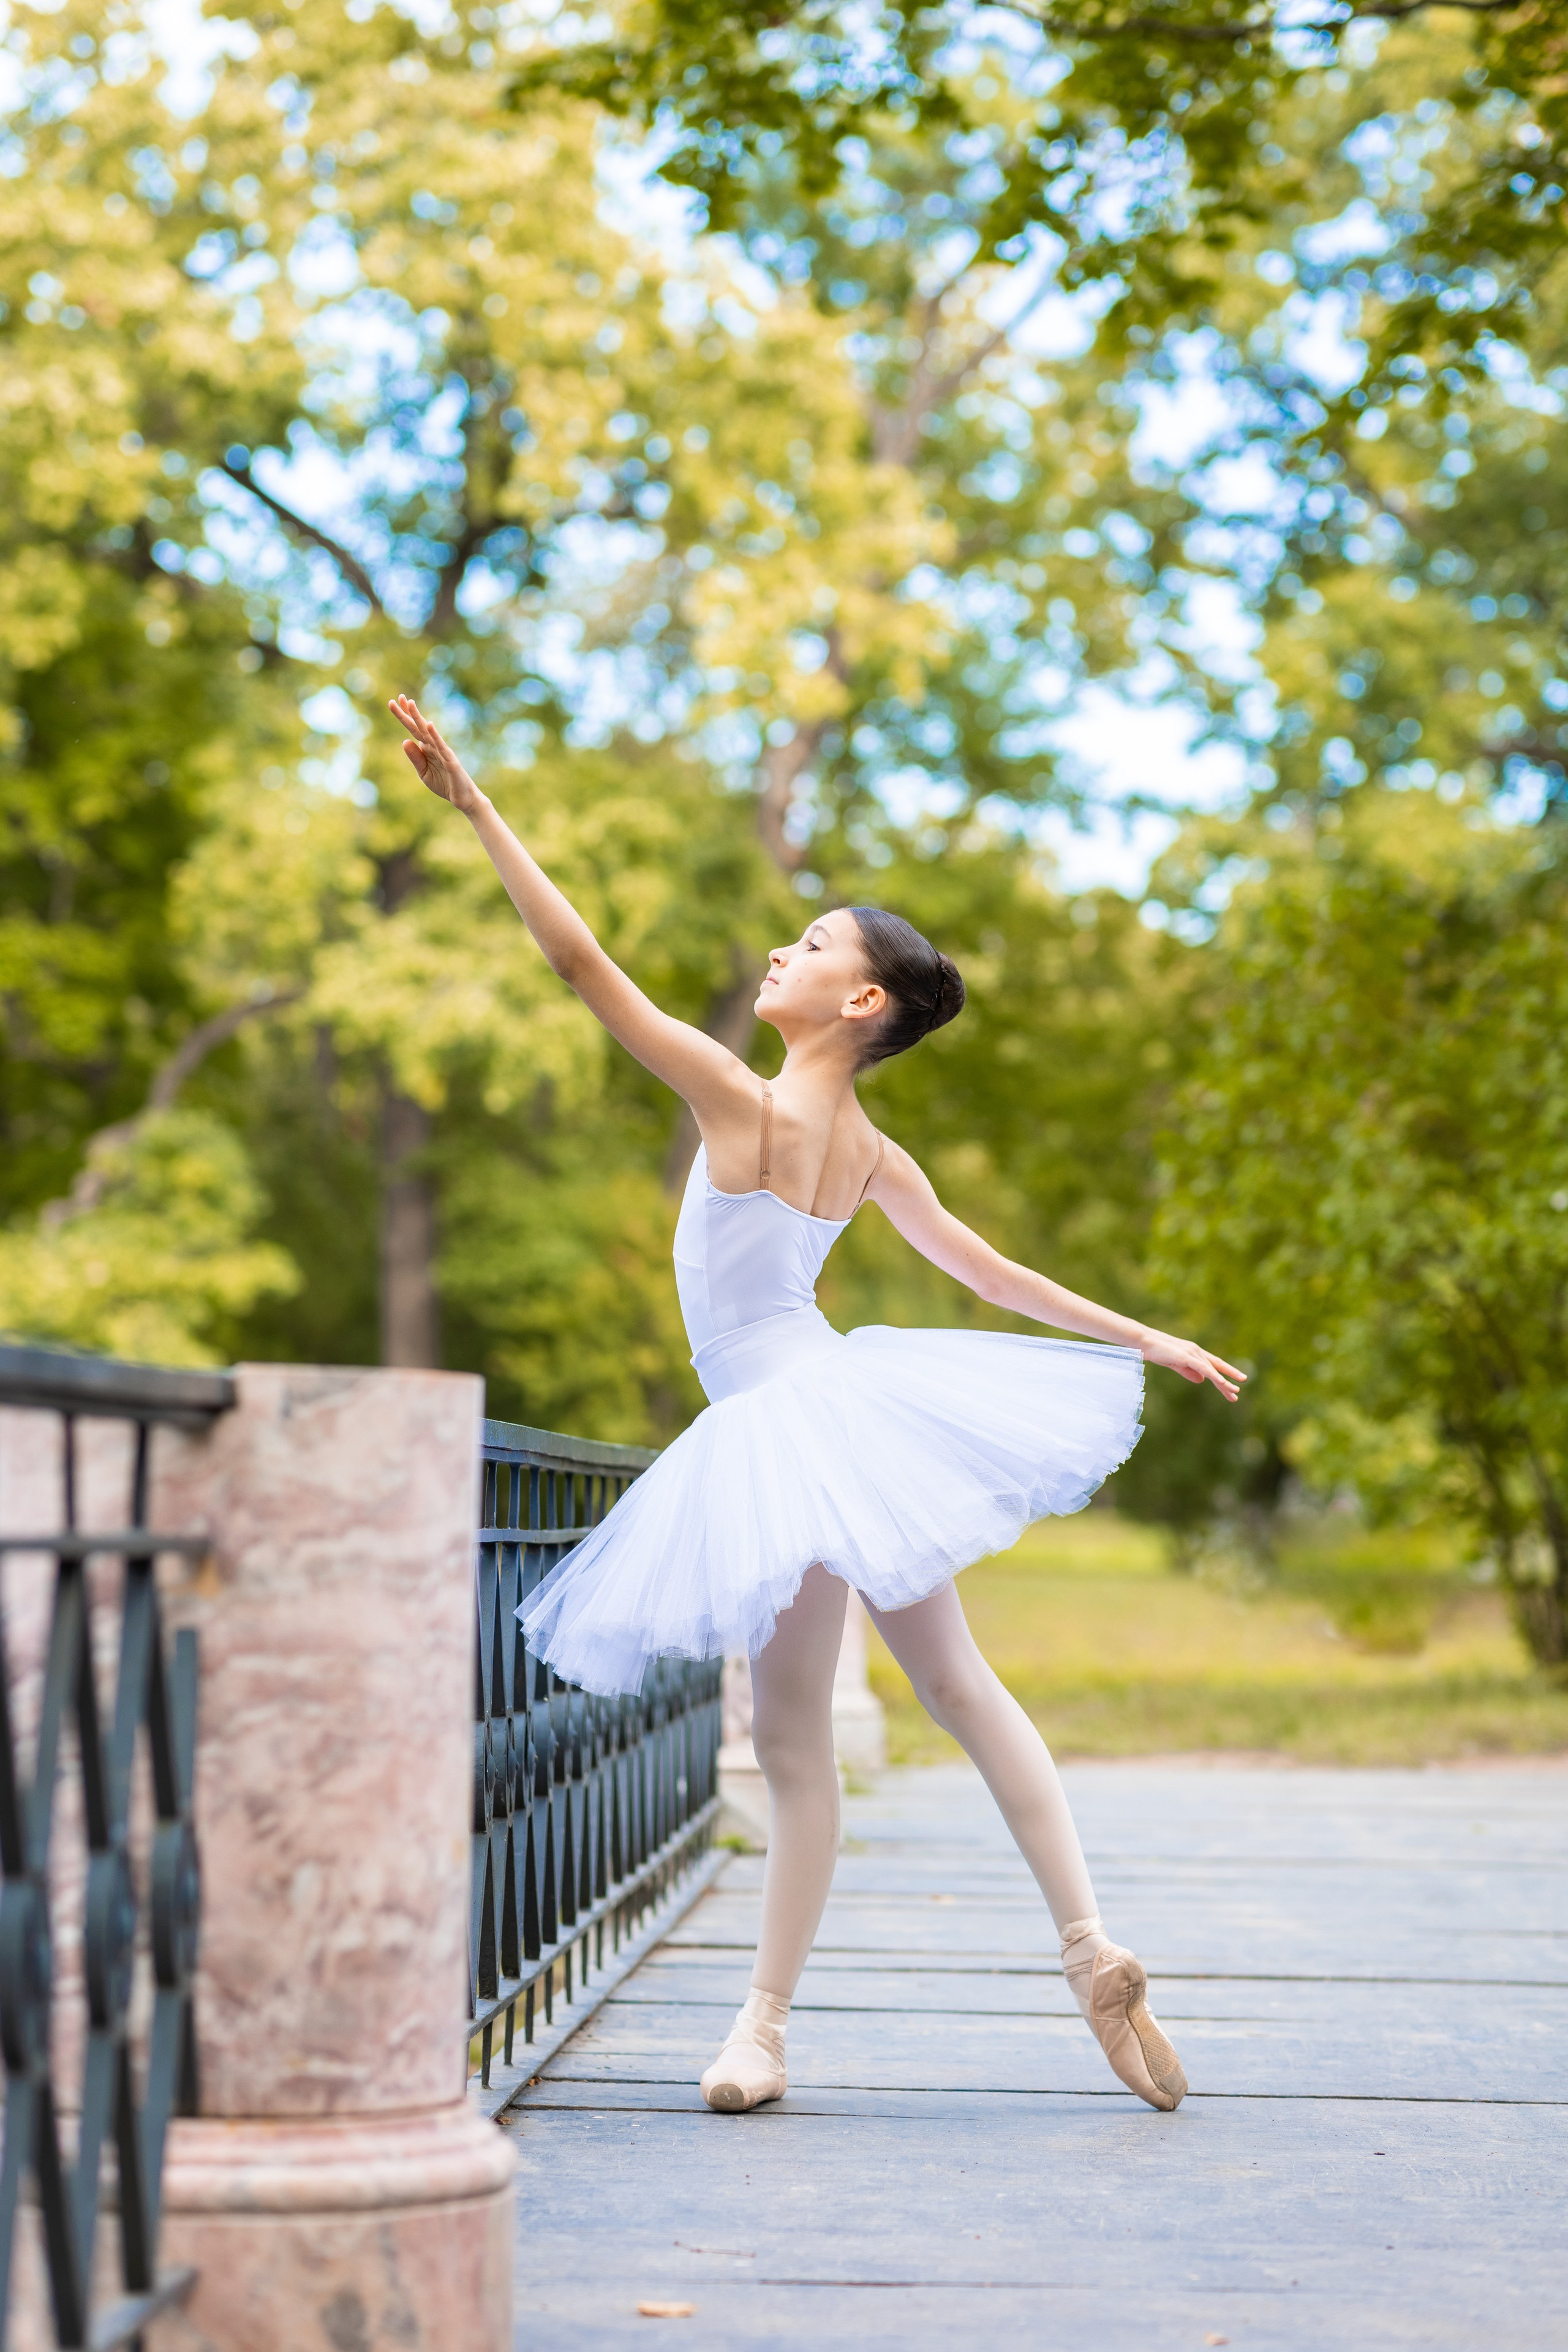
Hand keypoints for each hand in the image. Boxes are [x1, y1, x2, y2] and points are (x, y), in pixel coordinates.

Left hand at [389, 694, 483, 813]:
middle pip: (418, 726)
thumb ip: (415, 758)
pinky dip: (435, 735)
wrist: (462, 798)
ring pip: (428, 732)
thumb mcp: (424, 772)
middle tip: (399, 697)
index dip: (404, 716)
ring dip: (419, 718)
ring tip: (410, 703)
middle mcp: (434, 746)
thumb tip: (404, 741)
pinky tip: (428, 725)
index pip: (413, 729)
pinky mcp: (451, 761)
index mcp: (427, 748)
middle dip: (409, 712)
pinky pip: (441, 746)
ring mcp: (443, 751)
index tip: (393, 702)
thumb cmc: (444, 784)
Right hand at [1139, 1328, 1246, 1402]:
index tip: (1233, 1387)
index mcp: (1195, 1353)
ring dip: (1224, 1382)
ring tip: (1235, 1391)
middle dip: (1229, 1378)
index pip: (1213, 1365)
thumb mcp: (1176, 1365)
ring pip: (1212, 1370)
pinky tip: (1222, 1382)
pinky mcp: (1187, 1356)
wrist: (1145, 1342)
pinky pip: (1203, 1368)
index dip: (1225, 1374)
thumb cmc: (1158, 1351)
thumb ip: (1189, 1372)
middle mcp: (1197, 1352)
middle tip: (1238, 1392)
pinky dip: (1213, 1375)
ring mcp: (1193, 1353)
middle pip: (1217, 1367)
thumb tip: (1202, 1381)